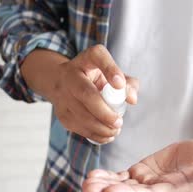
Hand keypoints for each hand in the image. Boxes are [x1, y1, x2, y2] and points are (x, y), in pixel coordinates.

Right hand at [21, 45, 139, 143]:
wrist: (63, 83)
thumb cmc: (95, 78)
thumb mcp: (112, 74)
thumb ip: (128, 83)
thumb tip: (132, 99)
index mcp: (87, 59)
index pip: (97, 56)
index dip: (110, 69)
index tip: (120, 84)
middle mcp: (70, 74)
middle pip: (86, 93)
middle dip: (104, 112)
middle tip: (119, 122)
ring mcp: (62, 94)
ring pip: (81, 115)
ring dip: (102, 127)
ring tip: (116, 130)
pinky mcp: (61, 113)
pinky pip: (79, 127)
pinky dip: (96, 135)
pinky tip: (107, 135)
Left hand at [82, 137, 192, 191]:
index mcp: (176, 191)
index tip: (111, 191)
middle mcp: (159, 191)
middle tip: (89, 189)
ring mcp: (149, 182)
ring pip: (123, 187)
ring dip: (104, 186)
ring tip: (86, 183)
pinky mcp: (142, 171)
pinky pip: (122, 176)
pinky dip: (108, 176)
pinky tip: (94, 175)